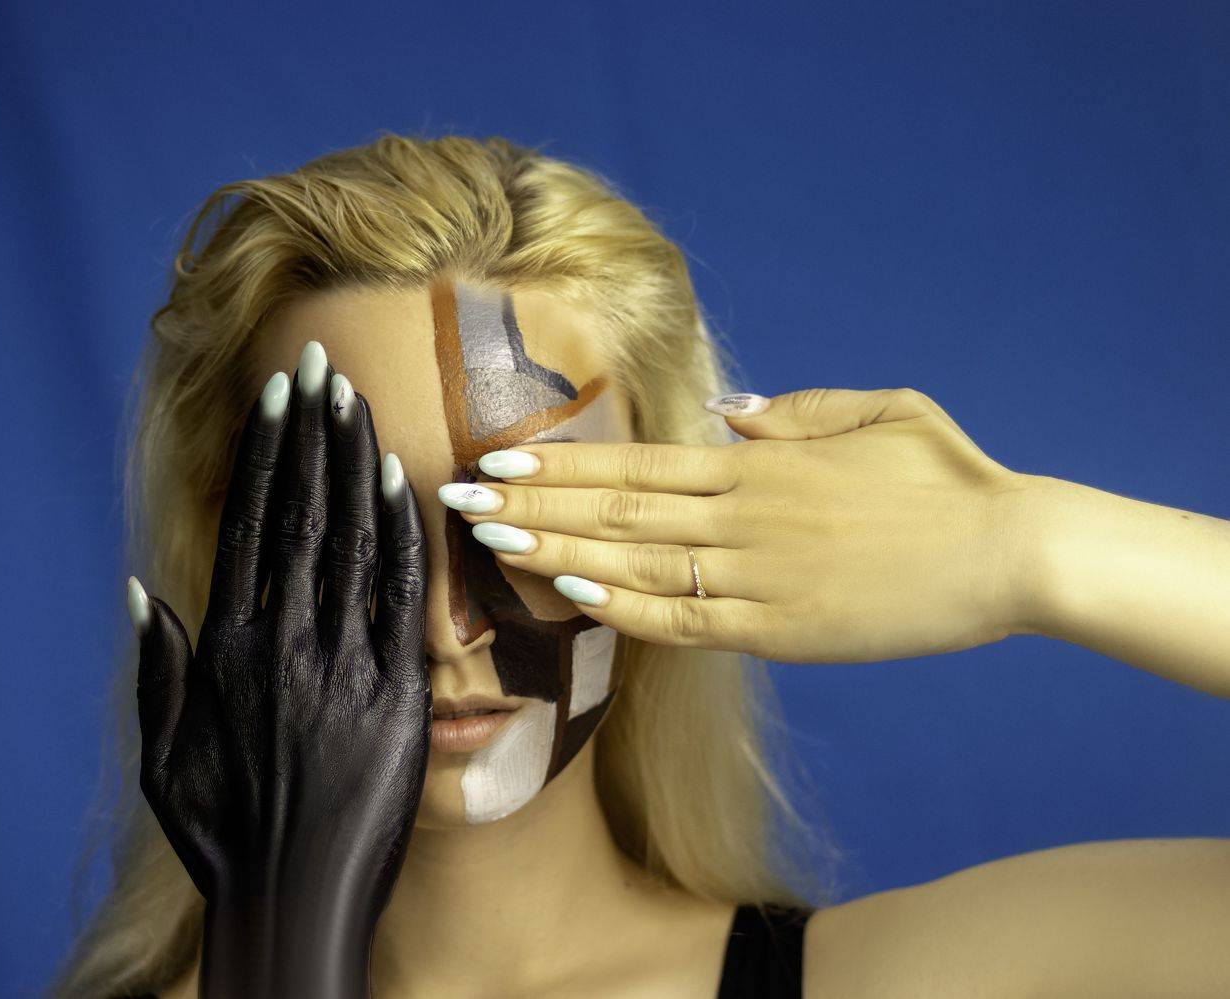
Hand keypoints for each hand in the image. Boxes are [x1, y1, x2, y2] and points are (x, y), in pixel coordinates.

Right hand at [128, 350, 429, 997]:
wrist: (296, 902)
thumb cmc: (223, 835)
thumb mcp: (162, 759)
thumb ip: (157, 671)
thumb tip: (142, 589)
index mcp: (223, 651)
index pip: (248, 525)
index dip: (266, 453)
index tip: (278, 393)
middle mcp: (280, 644)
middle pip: (300, 514)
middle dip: (312, 431)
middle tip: (322, 361)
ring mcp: (342, 666)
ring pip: (351, 540)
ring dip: (355, 461)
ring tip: (359, 396)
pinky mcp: (397, 694)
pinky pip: (402, 597)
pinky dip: (401, 533)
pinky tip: (403, 478)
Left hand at [445, 387, 1040, 663]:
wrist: (1012, 551)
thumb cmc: (948, 476)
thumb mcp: (877, 411)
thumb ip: (794, 411)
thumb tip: (726, 412)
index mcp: (759, 462)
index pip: (635, 460)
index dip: (560, 462)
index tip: (499, 460)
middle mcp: (743, 516)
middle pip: (616, 508)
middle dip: (531, 504)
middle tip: (457, 497)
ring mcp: (758, 577)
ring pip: (635, 565)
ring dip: (557, 554)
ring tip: (488, 544)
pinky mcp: (782, 631)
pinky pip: (687, 623)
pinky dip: (627, 613)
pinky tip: (575, 599)